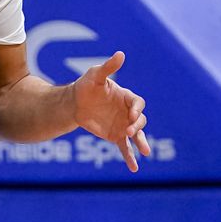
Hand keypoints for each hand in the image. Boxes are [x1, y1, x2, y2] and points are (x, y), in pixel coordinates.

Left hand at [72, 51, 149, 172]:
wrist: (75, 103)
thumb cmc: (86, 86)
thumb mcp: (95, 75)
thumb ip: (108, 67)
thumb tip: (121, 53)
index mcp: (127, 97)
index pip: (137, 103)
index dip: (136, 109)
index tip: (131, 115)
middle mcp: (128, 112)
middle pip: (140, 120)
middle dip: (137, 126)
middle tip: (129, 130)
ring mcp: (123, 125)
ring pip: (137, 135)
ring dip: (141, 142)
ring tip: (145, 152)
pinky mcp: (116, 136)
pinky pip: (126, 148)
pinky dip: (130, 157)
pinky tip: (134, 168)